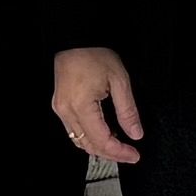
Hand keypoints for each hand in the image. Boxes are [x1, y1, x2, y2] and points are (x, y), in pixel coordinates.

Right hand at [53, 45, 143, 166]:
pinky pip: (74, 130)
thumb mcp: (119, 80)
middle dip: (111, 154)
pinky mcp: (60, 106)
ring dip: (99, 148)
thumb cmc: (95, 54)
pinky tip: (104, 136)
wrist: (75, 39)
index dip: (119, 152)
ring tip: (120, 148)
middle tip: (130, 156)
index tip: (135, 155)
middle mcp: (66, 111)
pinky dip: (89, 138)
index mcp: (81, 105)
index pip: (101, 140)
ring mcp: (60, 109)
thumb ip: (127, 111)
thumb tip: (135, 134)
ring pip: (79, 141)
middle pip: (88, 145)